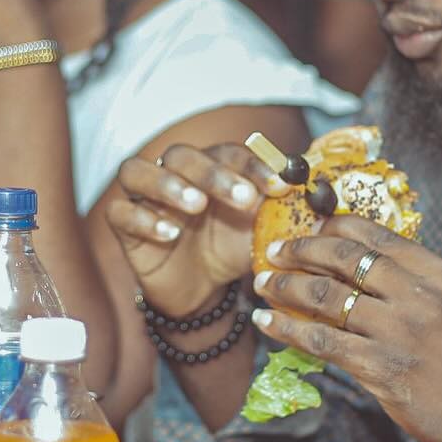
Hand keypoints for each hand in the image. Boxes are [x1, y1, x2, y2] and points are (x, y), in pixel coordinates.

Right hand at [107, 143, 287, 318]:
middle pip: (181, 156)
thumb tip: (321, 199)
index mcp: (210, 168)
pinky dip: (143, 219)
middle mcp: (173, 174)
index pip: (229, 153)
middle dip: (214, 173)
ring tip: (196, 205)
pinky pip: (120, 213)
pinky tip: (168, 233)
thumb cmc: (228, 249)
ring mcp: (143, 198)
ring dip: (167, 184)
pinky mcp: (123, 225)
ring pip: (137, 172)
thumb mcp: (260, 233)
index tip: (281, 185)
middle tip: (243, 199)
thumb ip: (283, 214)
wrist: (199, 289)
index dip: (255, 165)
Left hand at [250, 216, 441, 441]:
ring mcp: (400, 333)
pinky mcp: (382, 369)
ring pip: (327, 296)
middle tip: (274, 250)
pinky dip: (287, 328)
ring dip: (286, 286)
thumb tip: (362, 263)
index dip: (336, 226)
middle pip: (346, 258)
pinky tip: (267, 322)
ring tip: (263, 283)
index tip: (310, 225)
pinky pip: (322, 341)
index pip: (378, 237)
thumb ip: (419, 280)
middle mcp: (421, 297)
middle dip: (302, 249)